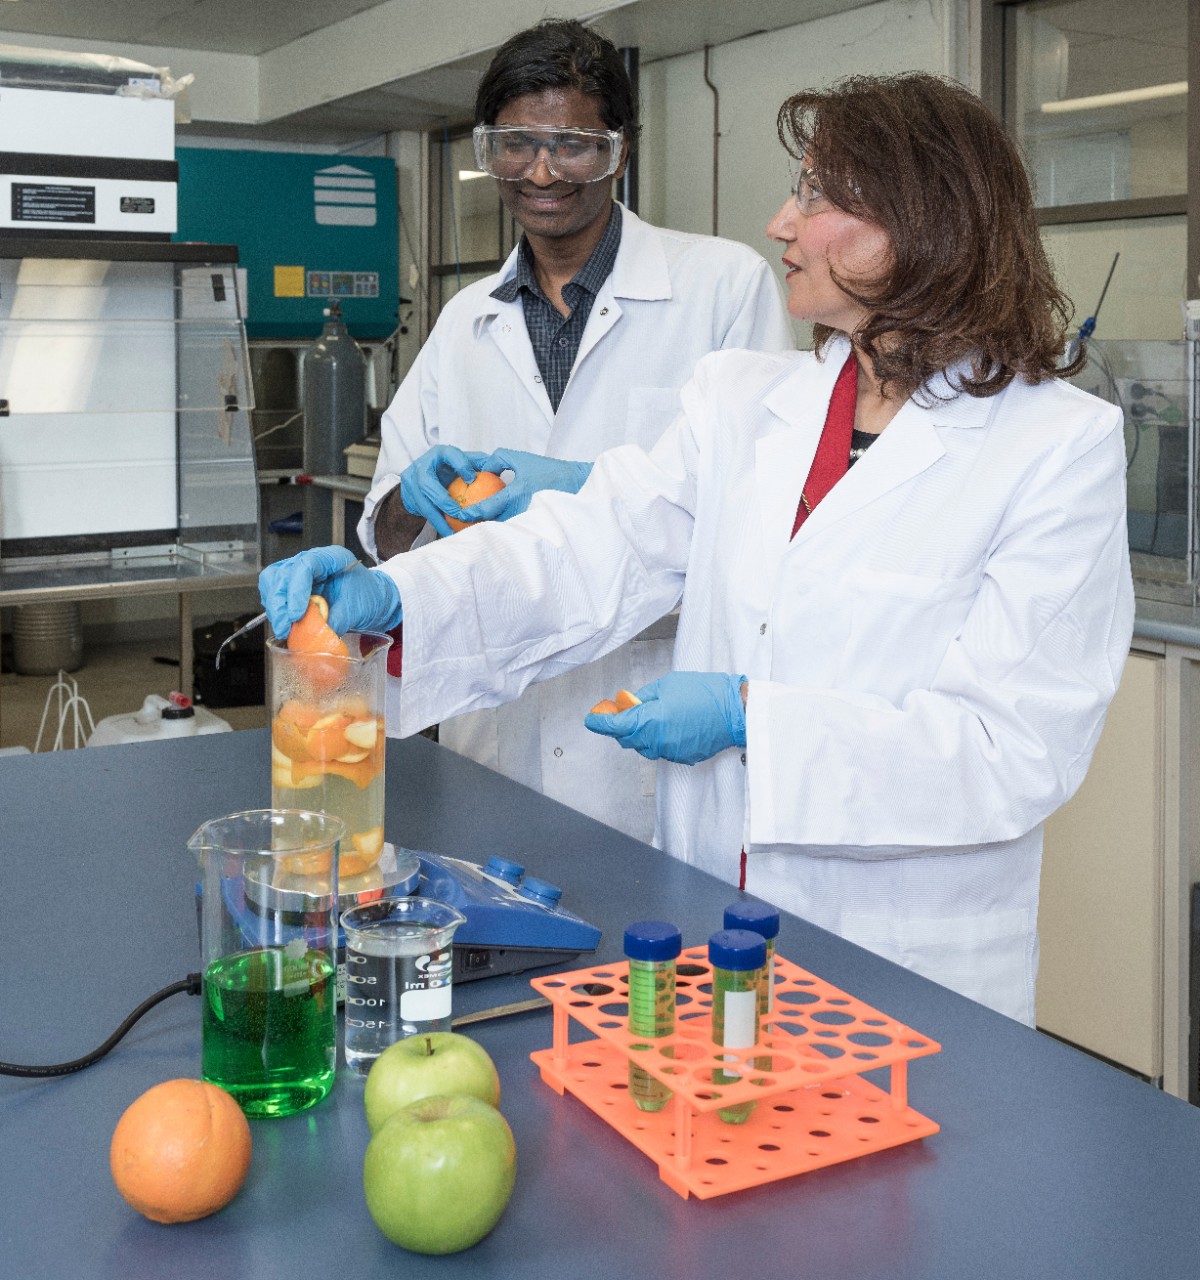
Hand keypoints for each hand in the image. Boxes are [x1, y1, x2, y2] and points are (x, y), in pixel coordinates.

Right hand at [259, 546, 402, 638]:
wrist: (371, 600)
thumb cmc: (368, 597)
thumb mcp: (357, 609)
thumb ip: (336, 620)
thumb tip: (315, 636)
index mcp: (332, 558)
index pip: (305, 565)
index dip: (296, 590)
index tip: (296, 614)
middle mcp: (312, 561)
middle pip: (283, 573)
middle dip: (279, 602)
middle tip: (284, 627)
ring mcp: (300, 572)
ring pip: (273, 581)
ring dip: (274, 606)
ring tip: (283, 628)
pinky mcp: (293, 585)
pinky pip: (274, 592)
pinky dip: (276, 609)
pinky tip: (284, 623)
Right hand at [400, 445, 491, 537]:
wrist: (423, 475)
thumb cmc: (450, 468)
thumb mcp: (463, 462)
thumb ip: (478, 463)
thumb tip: (497, 469)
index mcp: (438, 454)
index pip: (449, 455)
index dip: (460, 465)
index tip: (471, 478)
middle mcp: (421, 465)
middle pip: (427, 483)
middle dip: (443, 500)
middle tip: (458, 513)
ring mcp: (410, 481)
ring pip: (422, 502)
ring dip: (438, 518)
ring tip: (452, 532)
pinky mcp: (407, 495)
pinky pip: (422, 512)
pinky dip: (436, 523)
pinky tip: (448, 533)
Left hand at [461, 447, 592, 521]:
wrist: (575, 485)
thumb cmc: (548, 471)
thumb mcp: (521, 458)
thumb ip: (498, 460)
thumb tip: (481, 469)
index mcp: (516, 494)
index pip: (486, 509)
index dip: (470, 514)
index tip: (459, 515)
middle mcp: (520, 510)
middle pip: (490, 524)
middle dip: (476, 526)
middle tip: (461, 525)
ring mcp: (526, 520)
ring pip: (501, 528)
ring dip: (489, 528)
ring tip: (474, 529)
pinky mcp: (532, 525)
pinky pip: (512, 528)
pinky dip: (502, 527)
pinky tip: (494, 527)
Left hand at [584, 672, 746, 765]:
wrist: (736, 711)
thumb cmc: (706, 693)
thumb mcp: (668, 685)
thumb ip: (645, 697)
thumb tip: (631, 704)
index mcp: (651, 720)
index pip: (615, 726)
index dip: (599, 722)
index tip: (591, 719)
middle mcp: (657, 740)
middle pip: (626, 738)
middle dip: (620, 726)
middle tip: (619, 710)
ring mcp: (670, 751)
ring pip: (643, 746)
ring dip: (638, 733)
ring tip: (647, 715)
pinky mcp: (682, 756)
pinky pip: (660, 749)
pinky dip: (657, 738)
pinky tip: (667, 724)